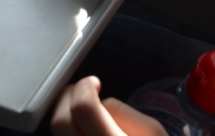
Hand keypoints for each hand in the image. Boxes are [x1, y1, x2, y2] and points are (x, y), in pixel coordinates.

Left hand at [50, 76, 166, 135]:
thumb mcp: (154, 133)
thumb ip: (125, 113)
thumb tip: (99, 103)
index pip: (83, 109)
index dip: (85, 88)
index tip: (93, 84)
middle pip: (60, 122)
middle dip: (67, 98)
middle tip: (82, 92)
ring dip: (66, 118)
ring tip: (84, 114)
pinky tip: (84, 133)